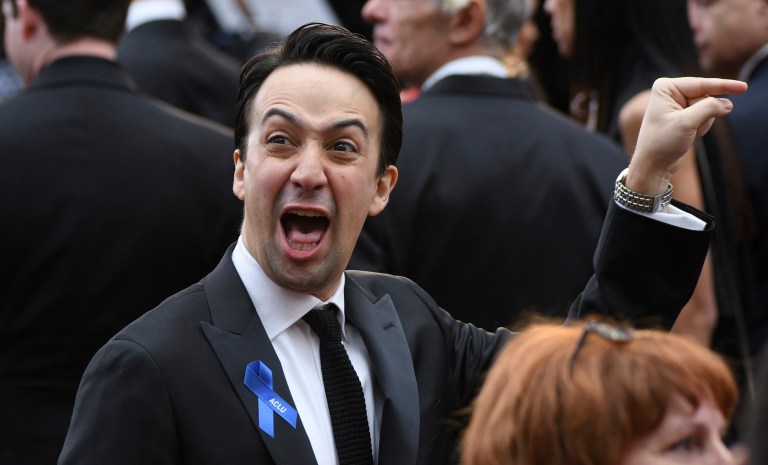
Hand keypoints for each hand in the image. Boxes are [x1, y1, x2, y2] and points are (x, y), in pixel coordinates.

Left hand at [626, 77, 746, 195]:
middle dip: (705, 113)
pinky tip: (688, 136)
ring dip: (703, 122)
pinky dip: (702, 127)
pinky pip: (704, 116)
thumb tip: (728, 104)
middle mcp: (671, 93)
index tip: (743, 87)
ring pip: (707, 107)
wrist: (653, 165)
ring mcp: (677, 104)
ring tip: (687, 133)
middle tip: (692, 127)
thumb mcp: (686, 123)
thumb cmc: (662, 142)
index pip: (701, 84)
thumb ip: (709, 109)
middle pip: (705, 96)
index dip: (723, 86)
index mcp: (665, 88)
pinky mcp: (684, 116)